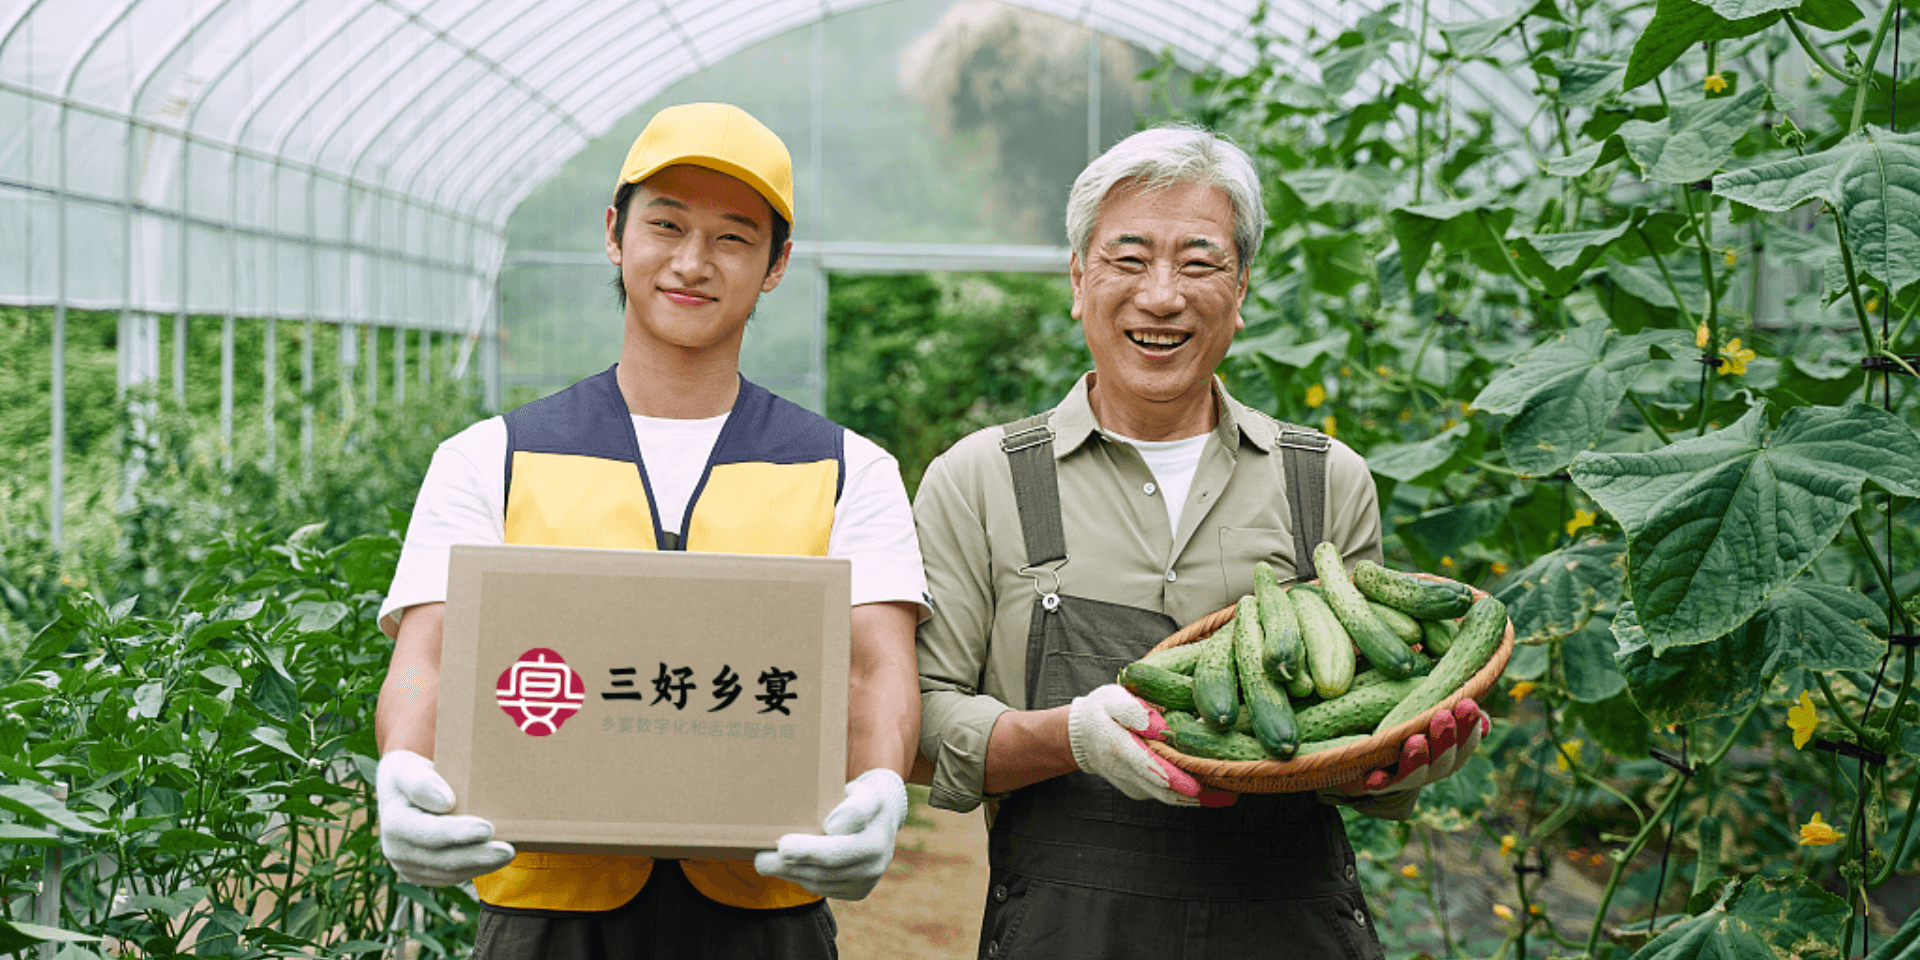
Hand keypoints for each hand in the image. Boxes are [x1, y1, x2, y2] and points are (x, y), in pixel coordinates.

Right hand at [376, 750, 516, 885]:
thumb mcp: (409, 769)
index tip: (488, 828)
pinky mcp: (422, 874)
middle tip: (508, 850)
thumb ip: (422, 782)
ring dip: (481, 866)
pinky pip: (451, 877)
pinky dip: (475, 869)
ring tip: (508, 854)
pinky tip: (495, 860)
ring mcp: (408, 866)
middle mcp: (396, 851)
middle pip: (442, 859)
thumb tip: (445, 802)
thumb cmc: (410, 775)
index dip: (459, 833)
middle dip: (478, 856)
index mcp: (393, 823)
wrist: (400, 793)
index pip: (429, 833)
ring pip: (449, 873)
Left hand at [753, 768, 908, 900]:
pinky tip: (786, 867)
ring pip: (820, 883)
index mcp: (875, 841)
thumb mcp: (865, 793)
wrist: (883, 817)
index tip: (782, 846)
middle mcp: (874, 866)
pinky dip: (801, 878)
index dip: (808, 851)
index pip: (837, 851)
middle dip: (790, 866)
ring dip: (790, 874)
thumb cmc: (865, 798)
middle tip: (760, 859)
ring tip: (765, 862)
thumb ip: (854, 809)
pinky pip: (823, 889)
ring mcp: (866, 883)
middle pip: (824, 871)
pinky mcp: (857, 892)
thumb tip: (832, 827)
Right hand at [1068, 684, 1234, 807]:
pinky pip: (1165, 794)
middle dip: (1198, 796)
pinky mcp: (1140, 789)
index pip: (1150, 767)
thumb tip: (1161, 727)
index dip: (1175, 778)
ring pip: (1168, 797)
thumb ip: (1132, 710)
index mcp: (1120, 748)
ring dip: (1198, 799)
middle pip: (1165, 790)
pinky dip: (1187, 793)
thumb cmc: (1101, 711)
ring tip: (1229, 794)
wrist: (1081, 737)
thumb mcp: (1112, 699)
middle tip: (1230, 793)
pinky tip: (1211, 786)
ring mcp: (1134, 785)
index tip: (1198, 787)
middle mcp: (1127, 773)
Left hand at [1342, 699, 1488, 795]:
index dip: (1470, 726)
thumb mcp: (1428, 708)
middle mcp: (1432, 768)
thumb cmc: (1410, 722)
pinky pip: (1380, 785)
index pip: (1466, 742)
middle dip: (1446, 740)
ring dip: (1417, 760)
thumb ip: (1446, 702)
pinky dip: (1380, 782)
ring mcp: (1406, 778)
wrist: (1372, 760)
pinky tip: (1373, 777)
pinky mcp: (1379, 783)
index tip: (1468, 703)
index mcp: (1449, 750)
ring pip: (1416, 775)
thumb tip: (1471, 700)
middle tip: (1443, 717)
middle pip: (1446, 761)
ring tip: (1416, 741)